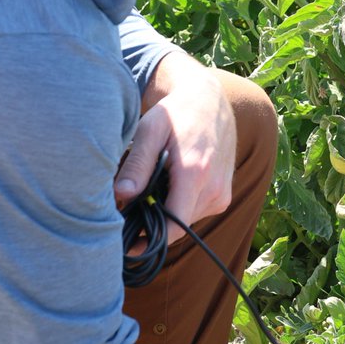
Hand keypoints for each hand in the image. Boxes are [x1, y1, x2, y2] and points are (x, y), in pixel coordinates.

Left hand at [115, 52, 235, 242]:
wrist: (209, 101)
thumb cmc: (176, 113)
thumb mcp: (151, 130)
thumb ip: (137, 164)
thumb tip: (120, 195)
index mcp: (195, 173)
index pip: (172, 228)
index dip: (147, 238)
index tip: (127, 242)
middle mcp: (214, 189)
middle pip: (177, 227)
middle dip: (153, 223)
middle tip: (131, 207)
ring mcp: (222, 194)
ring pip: (186, 222)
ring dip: (166, 214)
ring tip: (152, 190)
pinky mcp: (224, 196)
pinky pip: (196, 213)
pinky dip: (179, 207)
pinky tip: (170, 186)